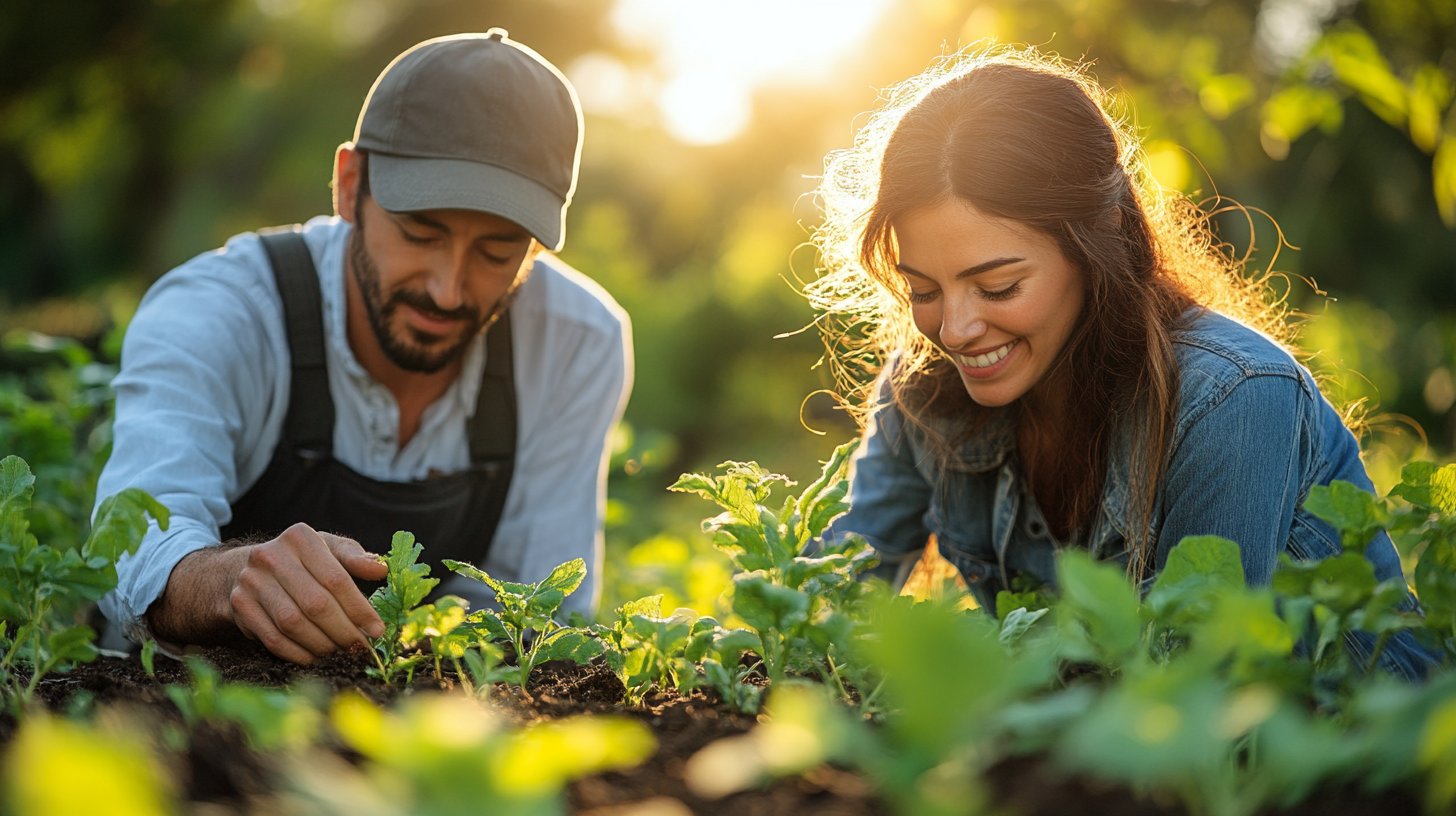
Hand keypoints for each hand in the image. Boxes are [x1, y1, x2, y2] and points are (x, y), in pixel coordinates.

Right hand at [150, 523, 388, 663]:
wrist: (245, 570)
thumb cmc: (300, 561)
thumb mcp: (328, 549)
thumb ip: (355, 558)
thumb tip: (381, 569)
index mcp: (300, 538)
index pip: (336, 579)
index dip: (359, 609)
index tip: (377, 630)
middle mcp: (271, 556)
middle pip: (315, 604)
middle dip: (343, 631)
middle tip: (360, 648)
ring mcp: (251, 581)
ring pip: (293, 623)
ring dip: (322, 645)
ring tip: (341, 654)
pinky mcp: (239, 605)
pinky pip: (273, 638)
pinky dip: (297, 653)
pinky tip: (315, 658)